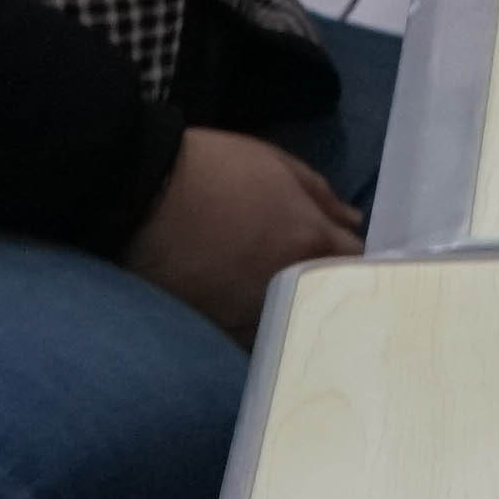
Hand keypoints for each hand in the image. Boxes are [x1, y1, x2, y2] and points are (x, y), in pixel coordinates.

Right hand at [121, 126, 361, 342]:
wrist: (142, 192)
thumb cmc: (213, 167)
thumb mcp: (274, 163)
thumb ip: (321, 195)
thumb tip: (354, 222)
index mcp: (309, 239)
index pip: (356, 262)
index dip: (355, 257)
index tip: (344, 255)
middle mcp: (289, 283)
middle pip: (326, 298)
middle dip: (326, 288)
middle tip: (314, 276)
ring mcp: (252, 311)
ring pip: (289, 321)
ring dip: (290, 310)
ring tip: (273, 295)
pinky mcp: (216, 328)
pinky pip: (249, 335)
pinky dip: (253, 324)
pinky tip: (242, 307)